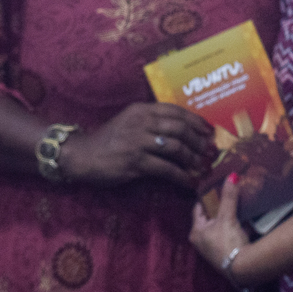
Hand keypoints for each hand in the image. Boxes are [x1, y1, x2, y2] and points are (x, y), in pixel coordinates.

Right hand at [65, 102, 213, 187]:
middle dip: (199, 141)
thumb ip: (152, 121)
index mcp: (142, 109)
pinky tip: (189, 182)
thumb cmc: (109, 139)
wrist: (82, 154)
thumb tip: (182, 130)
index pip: (176, 111)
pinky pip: (165, 169)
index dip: (196, 121)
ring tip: (202, 166)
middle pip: (180, 128)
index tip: (209, 130)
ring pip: (176, 148)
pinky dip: (181, 176)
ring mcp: (138, 142)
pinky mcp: (135, 162)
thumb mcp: (130, 121)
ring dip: (193, 159)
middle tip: (210, 150)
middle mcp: (142, 122)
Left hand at [190, 174, 251, 282]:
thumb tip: (231, 175)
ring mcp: (213, 248)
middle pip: (210, 217)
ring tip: (237, 202)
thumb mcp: (228, 217)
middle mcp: (202, 241)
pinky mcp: (226, 252)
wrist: (243, 268)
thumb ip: (229, 196)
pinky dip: (235, 226)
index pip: (198, 209)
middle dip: (220, 206)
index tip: (216, 186)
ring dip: (228, 216)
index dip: (207, 197)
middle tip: (228, 192)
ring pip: (221, 225)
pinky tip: (245, 218)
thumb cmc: (228, 242)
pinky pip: (229, 233)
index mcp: (196, 232)